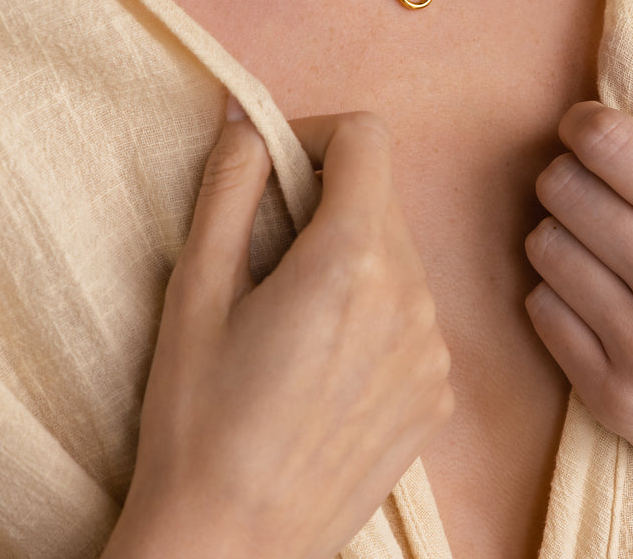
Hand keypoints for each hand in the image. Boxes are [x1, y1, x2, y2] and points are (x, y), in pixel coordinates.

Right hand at [103, 105, 452, 558]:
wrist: (234, 545)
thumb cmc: (199, 420)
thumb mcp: (194, 291)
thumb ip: (227, 187)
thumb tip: (244, 116)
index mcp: (352, 259)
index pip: (366, 137)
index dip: (314, 137)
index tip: (275, 171)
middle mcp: (412, 295)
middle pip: (380, 196)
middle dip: (326, 200)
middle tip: (268, 252)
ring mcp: (434, 347)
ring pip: (398, 253)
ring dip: (351, 255)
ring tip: (293, 317)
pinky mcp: (438, 389)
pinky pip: (413, 311)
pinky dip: (374, 309)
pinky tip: (325, 362)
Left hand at [525, 83, 632, 557]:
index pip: (609, 142)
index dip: (581, 122)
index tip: (583, 130)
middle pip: (562, 188)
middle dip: (563, 177)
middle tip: (584, 190)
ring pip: (543, 245)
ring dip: (555, 236)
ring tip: (589, 248)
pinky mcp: (612, 395)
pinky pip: (539, 308)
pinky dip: (553, 294)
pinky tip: (587, 299)